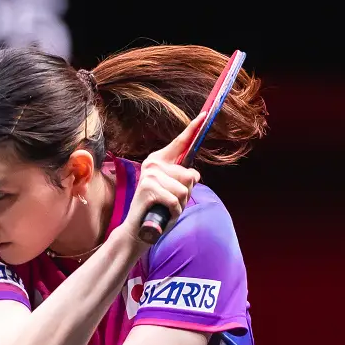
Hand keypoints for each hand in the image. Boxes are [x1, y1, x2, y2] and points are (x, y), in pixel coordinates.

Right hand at [121, 111, 205, 243]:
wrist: (139, 229)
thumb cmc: (159, 209)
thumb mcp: (177, 191)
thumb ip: (186, 179)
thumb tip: (194, 174)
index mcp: (159, 161)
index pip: (180, 143)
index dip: (193, 129)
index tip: (204, 114)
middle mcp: (153, 164)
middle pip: (189, 175)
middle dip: (186, 193)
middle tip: (170, 201)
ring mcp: (149, 175)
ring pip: (184, 189)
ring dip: (180, 204)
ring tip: (166, 208)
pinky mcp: (148, 188)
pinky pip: (176, 199)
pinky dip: (174, 211)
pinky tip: (164, 213)